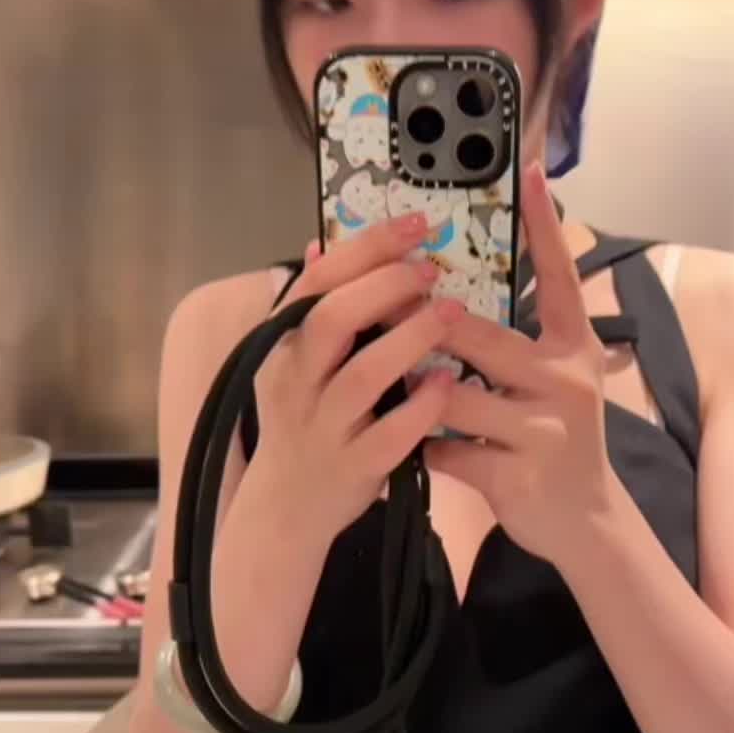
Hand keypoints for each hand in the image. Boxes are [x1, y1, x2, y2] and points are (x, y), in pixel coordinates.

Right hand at [252, 214, 460, 546]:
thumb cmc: (303, 423)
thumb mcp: (294, 363)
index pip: (316, 282)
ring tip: (451, 313)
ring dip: (410, 338)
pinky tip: (448, 381)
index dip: (366, 248)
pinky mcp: (352, 468)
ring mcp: (322, 427)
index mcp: (282, 346)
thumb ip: (310, 308)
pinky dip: (421, 406)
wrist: (285, 509)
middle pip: (332, 319)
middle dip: (386, 285)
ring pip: (363, 375)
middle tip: (433, 270)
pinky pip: (390, 434)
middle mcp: (295, 382)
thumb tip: (319, 247)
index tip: (415, 223)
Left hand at [425, 164, 617, 568]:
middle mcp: (566, 381)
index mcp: (575, 347)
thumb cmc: (550, 435)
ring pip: (451, 397)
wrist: (582, 521)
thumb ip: (514, 334)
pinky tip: (417, 446)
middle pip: (478, 337)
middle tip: (383, 306)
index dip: (544, 225)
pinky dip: (423, 446)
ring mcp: (543, 430)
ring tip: (396, 390)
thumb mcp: (551, 377)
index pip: (561, 276)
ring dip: (415, 394)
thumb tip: (456, 287)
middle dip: (424, 325)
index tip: (527, 172)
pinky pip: (444, 448)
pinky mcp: (516, 476)